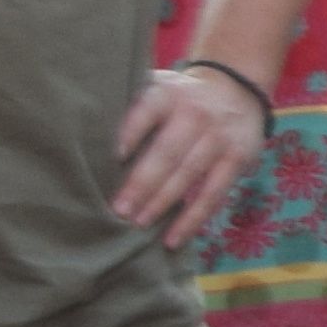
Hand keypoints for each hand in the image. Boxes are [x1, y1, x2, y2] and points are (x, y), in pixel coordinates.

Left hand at [109, 65, 268, 249]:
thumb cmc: (181, 98)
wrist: (238, 88)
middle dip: (143, 183)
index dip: (131, 133)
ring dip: (163, 202)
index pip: (148, 112)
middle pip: (168, 152)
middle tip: (120, 209)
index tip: (115, 157)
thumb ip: (132, 109)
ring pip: (190, 174)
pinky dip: (194, 219)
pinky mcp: (238, 159)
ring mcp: (220, 138)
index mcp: (170, 94)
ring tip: (139, 223)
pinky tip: (173, 238)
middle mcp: (197, 114)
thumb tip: (88, 143)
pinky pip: (214, 194)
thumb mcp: (159, 88)